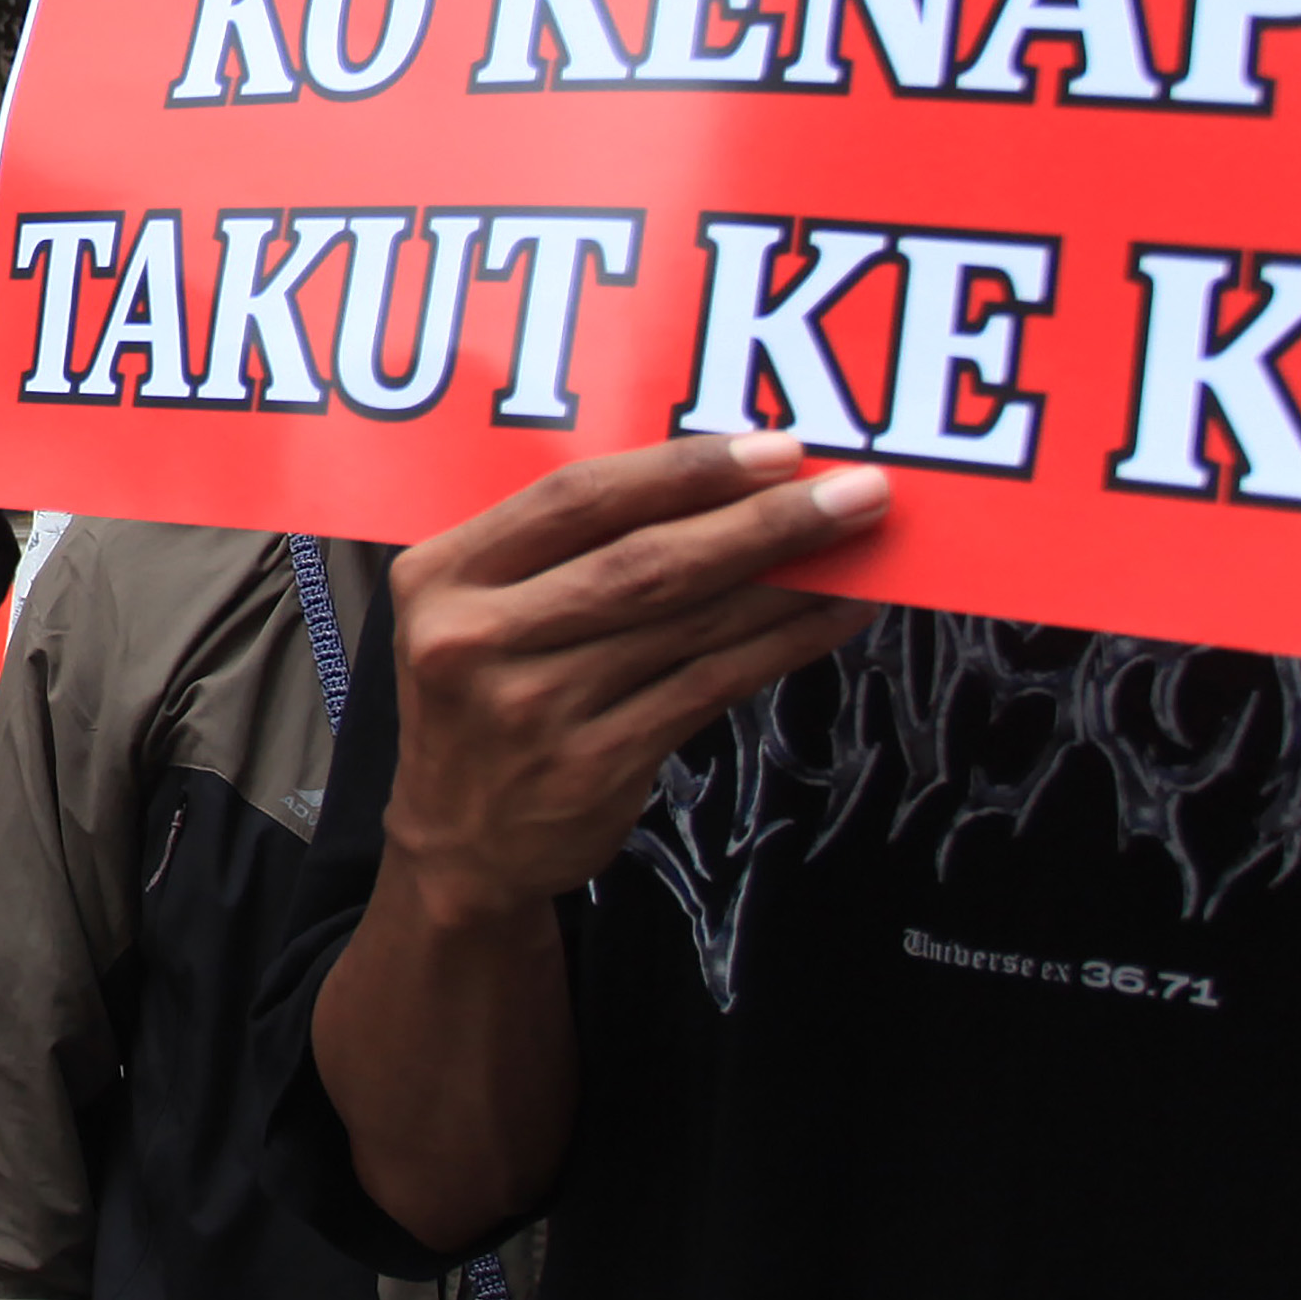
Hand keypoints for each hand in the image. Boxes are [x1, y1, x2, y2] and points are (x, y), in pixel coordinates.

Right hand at [317, 431, 889, 1250]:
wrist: (459, 850)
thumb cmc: (486, 702)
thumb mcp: (477, 614)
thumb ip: (558, 552)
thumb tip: (720, 483)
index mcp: (440, 576)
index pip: (575, 499)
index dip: (683, 470)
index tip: (776, 449)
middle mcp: (474, 640)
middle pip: (641, 561)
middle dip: (761, 520)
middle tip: (855, 491)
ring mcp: (533, 709)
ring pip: (686, 625)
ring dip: (788, 579)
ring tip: (860, 542)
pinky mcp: (591, 766)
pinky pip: (708, 687)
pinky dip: (779, 646)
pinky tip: (831, 615)